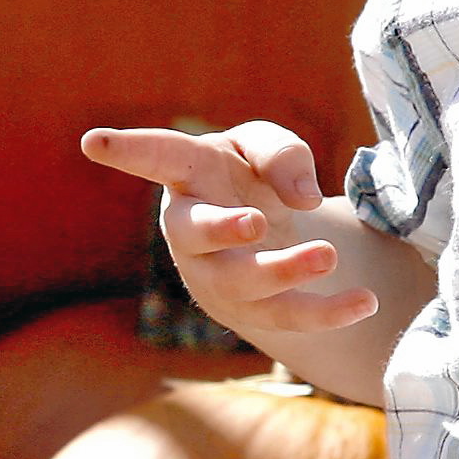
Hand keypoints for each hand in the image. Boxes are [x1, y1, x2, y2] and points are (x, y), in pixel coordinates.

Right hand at [78, 121, 379, 339]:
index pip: (157, 157)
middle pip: (195, 234)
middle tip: (257, 223)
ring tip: (327, 256)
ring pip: (241, 283)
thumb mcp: (266, 146)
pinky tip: (366, 302)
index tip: (93, 141)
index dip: (128, 150)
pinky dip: (328, 312)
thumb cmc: (250, 177)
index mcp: (188, 176)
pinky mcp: (251, 311)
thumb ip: (282, 154)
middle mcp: (190, 230)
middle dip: (222, 231)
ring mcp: (216, 275)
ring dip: (284, 273)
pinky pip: (286, 318)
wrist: (263, 232)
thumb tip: (303, 200)